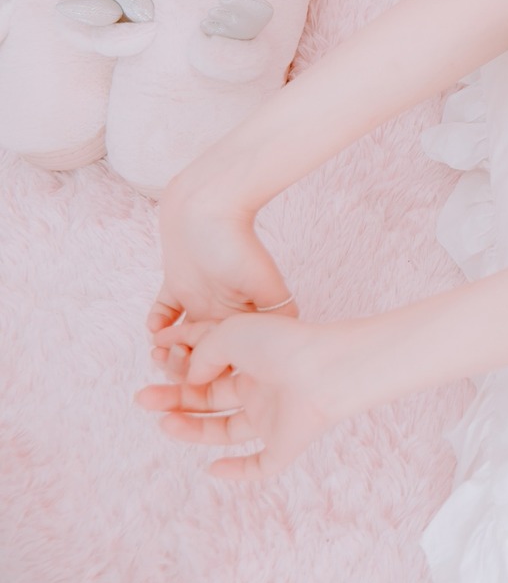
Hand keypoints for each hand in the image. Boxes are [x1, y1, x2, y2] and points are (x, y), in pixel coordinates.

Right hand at [134, 313, 353, 478]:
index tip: (153, 353)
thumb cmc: (281, 343)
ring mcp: (275, 416)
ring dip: (192, 430)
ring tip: (163, 422)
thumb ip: (203, 354)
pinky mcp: (286, 443)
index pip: (210, 362)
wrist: (325, 370)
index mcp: (255, 357)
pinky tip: (212, 469)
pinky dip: (238, 471)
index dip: (179, 362)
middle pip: (211, 398)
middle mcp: (264, 386)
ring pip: (226, 430)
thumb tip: (190, 378)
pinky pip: (261, 464)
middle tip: (143, 398)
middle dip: (175, 399)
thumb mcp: (231, 333)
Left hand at [150, 192, 296, 381]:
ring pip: (185, 335)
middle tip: (173, 362)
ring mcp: (201, 296)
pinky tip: (154, 326)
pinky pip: (165, 310)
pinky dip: (158, 322)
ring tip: (158, 351)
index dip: (217, 371)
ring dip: (171, 347)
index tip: (200, 378)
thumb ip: (276, 317)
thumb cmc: (237, 243)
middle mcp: (224, 310)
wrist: (209, 204)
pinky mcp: (178, 282)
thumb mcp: (267, 286)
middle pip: (206, 350)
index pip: (234, 355)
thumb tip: (275, 353)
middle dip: (188, 364)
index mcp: (247, 315)